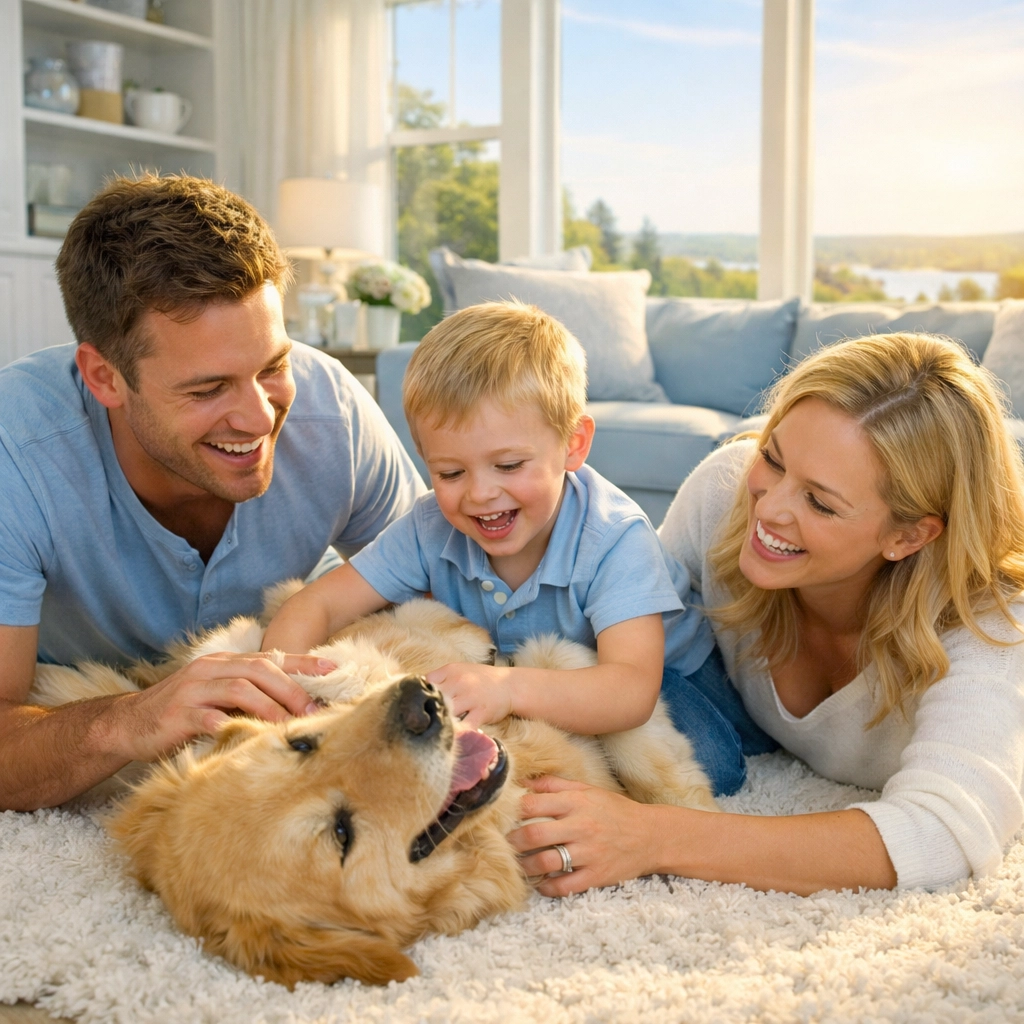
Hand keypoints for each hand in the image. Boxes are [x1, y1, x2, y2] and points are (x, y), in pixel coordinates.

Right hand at [107, 652, 336, 761]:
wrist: (127, 724)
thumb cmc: (183, 713)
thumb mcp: (218, 697)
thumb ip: (250, 696)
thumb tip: (297, 706)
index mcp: (225, 662)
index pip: (271, 657)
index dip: (304, 663)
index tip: (335, 670)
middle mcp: (211, 669)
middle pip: (260, 669)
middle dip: (292, 689)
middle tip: (315, 711)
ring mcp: (193, 690)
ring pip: (240, 689)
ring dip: (271, 707)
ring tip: (291, 725)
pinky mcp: (177, 715)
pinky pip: (210, 717)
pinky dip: (233, 726)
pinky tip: (251, 737)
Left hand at [425, 662, 513, 726]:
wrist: (509, 685)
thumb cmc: (481, 679)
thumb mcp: (460, 670)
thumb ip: (441, 678)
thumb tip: (419, 691)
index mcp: (451, 671)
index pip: (425, 682)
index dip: (419, 695)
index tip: (417, 705)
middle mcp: (459, 682)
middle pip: (433, 699)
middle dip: (426, 711)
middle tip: (420, 723)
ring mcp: (470, 698)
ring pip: (446, 713)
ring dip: (439, 722)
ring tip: (434, 731)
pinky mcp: (481, 712)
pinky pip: (465, 726)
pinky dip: (457, 733)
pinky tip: (451, 737)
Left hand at [507, 776, 665, 895]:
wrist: (652, 836)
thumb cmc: (616, 810)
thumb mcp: (589, 790)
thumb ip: (556, 785)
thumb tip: (525, 781)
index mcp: (577, 802)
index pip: (533, 804)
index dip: (512, 810)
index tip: (500, 816)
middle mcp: (580, 826)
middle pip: (533, 834)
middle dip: (512, 841)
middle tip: (501, 844)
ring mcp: (588, 853)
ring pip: (545, 862)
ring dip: (525, 867)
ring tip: (516, 865)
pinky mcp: (596, 876)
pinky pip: (564, 886)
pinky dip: (547, 888)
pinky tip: (540, 884)